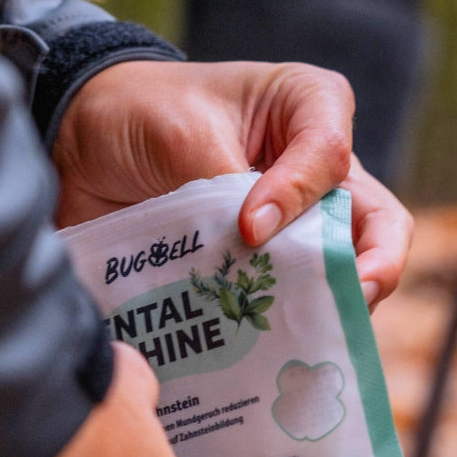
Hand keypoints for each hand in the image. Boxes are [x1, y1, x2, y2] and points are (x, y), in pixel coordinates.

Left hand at [51, 60, 412, 308]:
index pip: (333, 158)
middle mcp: (322, 167)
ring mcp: (302, 220)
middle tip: (349, 300)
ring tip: (302, 335)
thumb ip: (227, 186)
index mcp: (313, 108)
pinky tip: (267, 349)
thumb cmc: (139, 110)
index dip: (299, 197)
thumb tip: (258, 249)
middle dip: (371, 269)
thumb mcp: (182, 132)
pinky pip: (296, 296)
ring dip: (326, 303)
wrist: (78, 144)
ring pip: (348, 269)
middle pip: (378, 224)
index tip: (249, 227)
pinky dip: (286, 323)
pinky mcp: (272, 262)